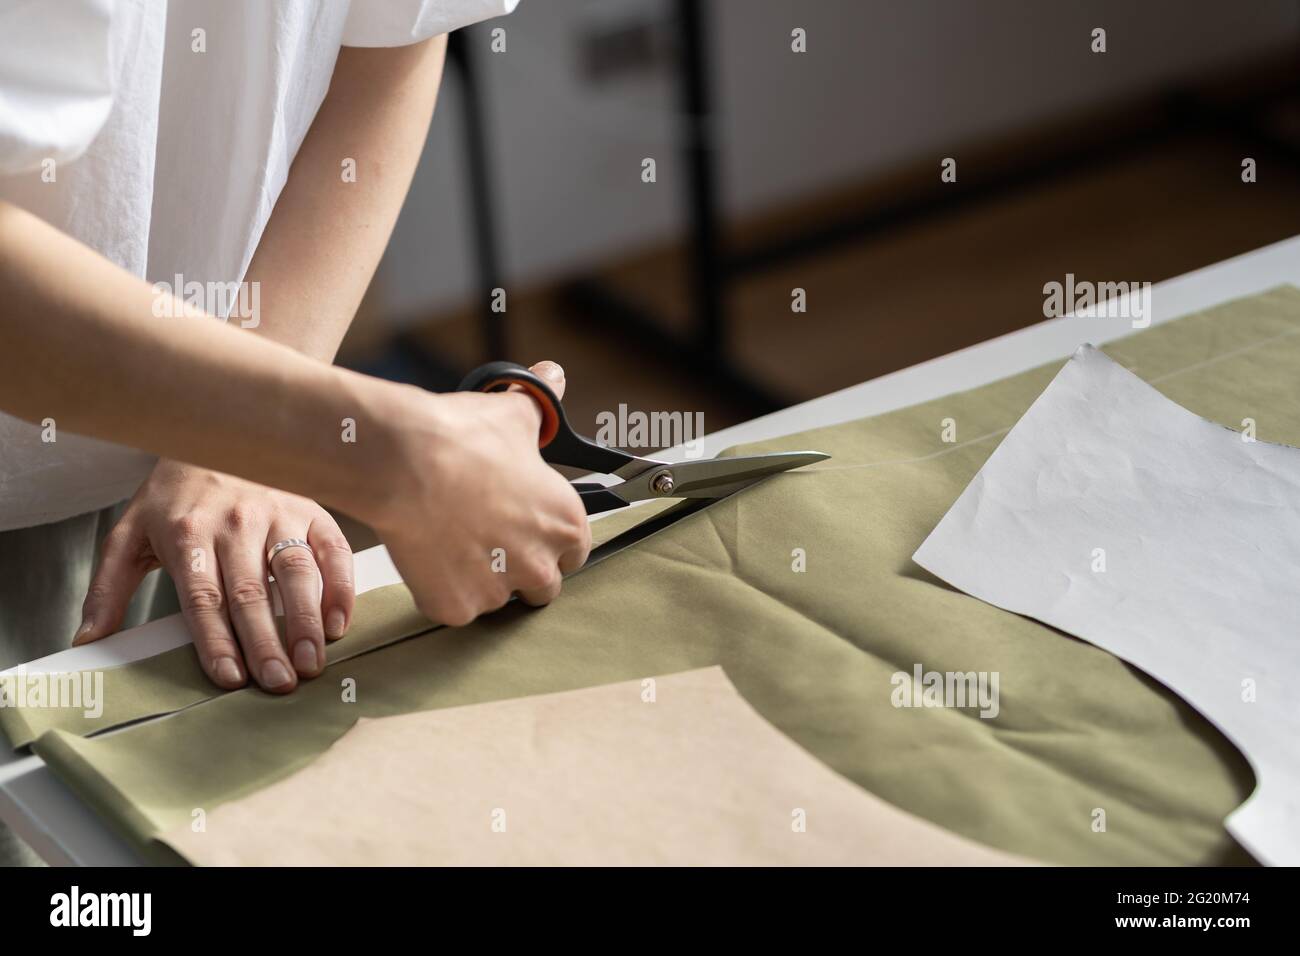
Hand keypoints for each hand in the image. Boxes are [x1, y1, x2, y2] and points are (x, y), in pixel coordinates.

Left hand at [74, 460, 354, 692]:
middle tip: (279, 682)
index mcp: (188, 533)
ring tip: (311, 661)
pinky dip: (340, 587)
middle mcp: (235, 523)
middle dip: (266, 642)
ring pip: (296, 572)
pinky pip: (333, 550)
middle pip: (252, 591)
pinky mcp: (312, 509)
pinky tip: (339, 623)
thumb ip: (108, 589)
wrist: (215, 434)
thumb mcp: (129, 534)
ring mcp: (278, 513)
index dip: (217, 640)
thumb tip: (88, 641)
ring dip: (307, 620)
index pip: (204, 597)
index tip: (230, 678)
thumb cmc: (174, 496)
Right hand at [366, 360, 590, 626]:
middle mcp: (541, 564)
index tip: (525, 528)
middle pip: (542, 586)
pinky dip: (442, 588)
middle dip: (519, 568)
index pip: (574, 552)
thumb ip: (542, 405)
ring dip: (480, 578)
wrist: (404, 462)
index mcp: (566, 523)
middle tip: (487, 538)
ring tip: (451, 538)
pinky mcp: (457, 607)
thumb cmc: (461, 439)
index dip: (548, 541)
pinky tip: (428, 553)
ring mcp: (498, 591)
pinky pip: (454, 607)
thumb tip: (554, 375)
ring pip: (496, 597)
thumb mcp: (514, 415)